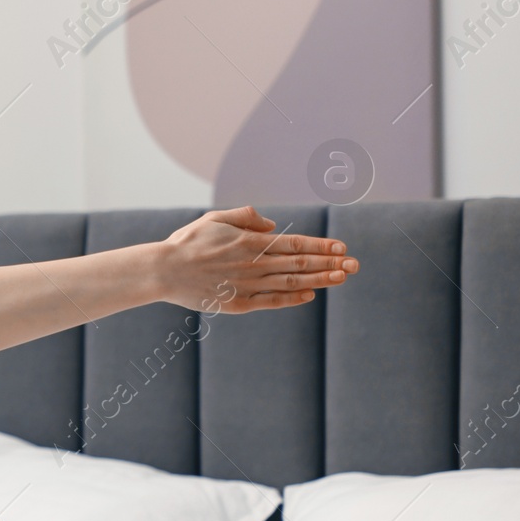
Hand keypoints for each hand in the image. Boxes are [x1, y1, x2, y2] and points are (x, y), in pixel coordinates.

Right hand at [158, 205, 359, 313]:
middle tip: (355, 264)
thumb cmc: (188, 242)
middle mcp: (254, 264)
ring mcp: (248, 285)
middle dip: (330, 263)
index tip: (342, 247)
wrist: (164, 270)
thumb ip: (246, 217)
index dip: (320, 246)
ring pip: (291, 283)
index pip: (295, 243)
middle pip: (300, 264)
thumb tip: (271, 225)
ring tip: (342, 278)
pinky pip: (271, 301)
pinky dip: (292, 299)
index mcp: (251, 242)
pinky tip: (309, 296)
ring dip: (319, 280)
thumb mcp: (216, 218)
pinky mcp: (238, 303)